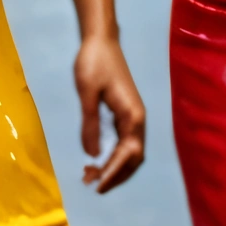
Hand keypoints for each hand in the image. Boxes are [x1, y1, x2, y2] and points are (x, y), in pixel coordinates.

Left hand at [71, 30, 146, 193]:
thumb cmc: (94, 62)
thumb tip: (92, 154)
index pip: (128, 153)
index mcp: (132, 115)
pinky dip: (112, 155)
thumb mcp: (87, 93)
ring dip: (114, 166)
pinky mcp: (125, 114)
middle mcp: (137, 119)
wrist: (101, 40)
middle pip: (133, 157)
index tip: (98, 185)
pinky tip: (98, 160)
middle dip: (115, 174)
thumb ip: (91, 123)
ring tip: (92, 176)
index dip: (114, 171)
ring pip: (129, 152)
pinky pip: (123, 142)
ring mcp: (132, 117)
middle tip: (92, 184)